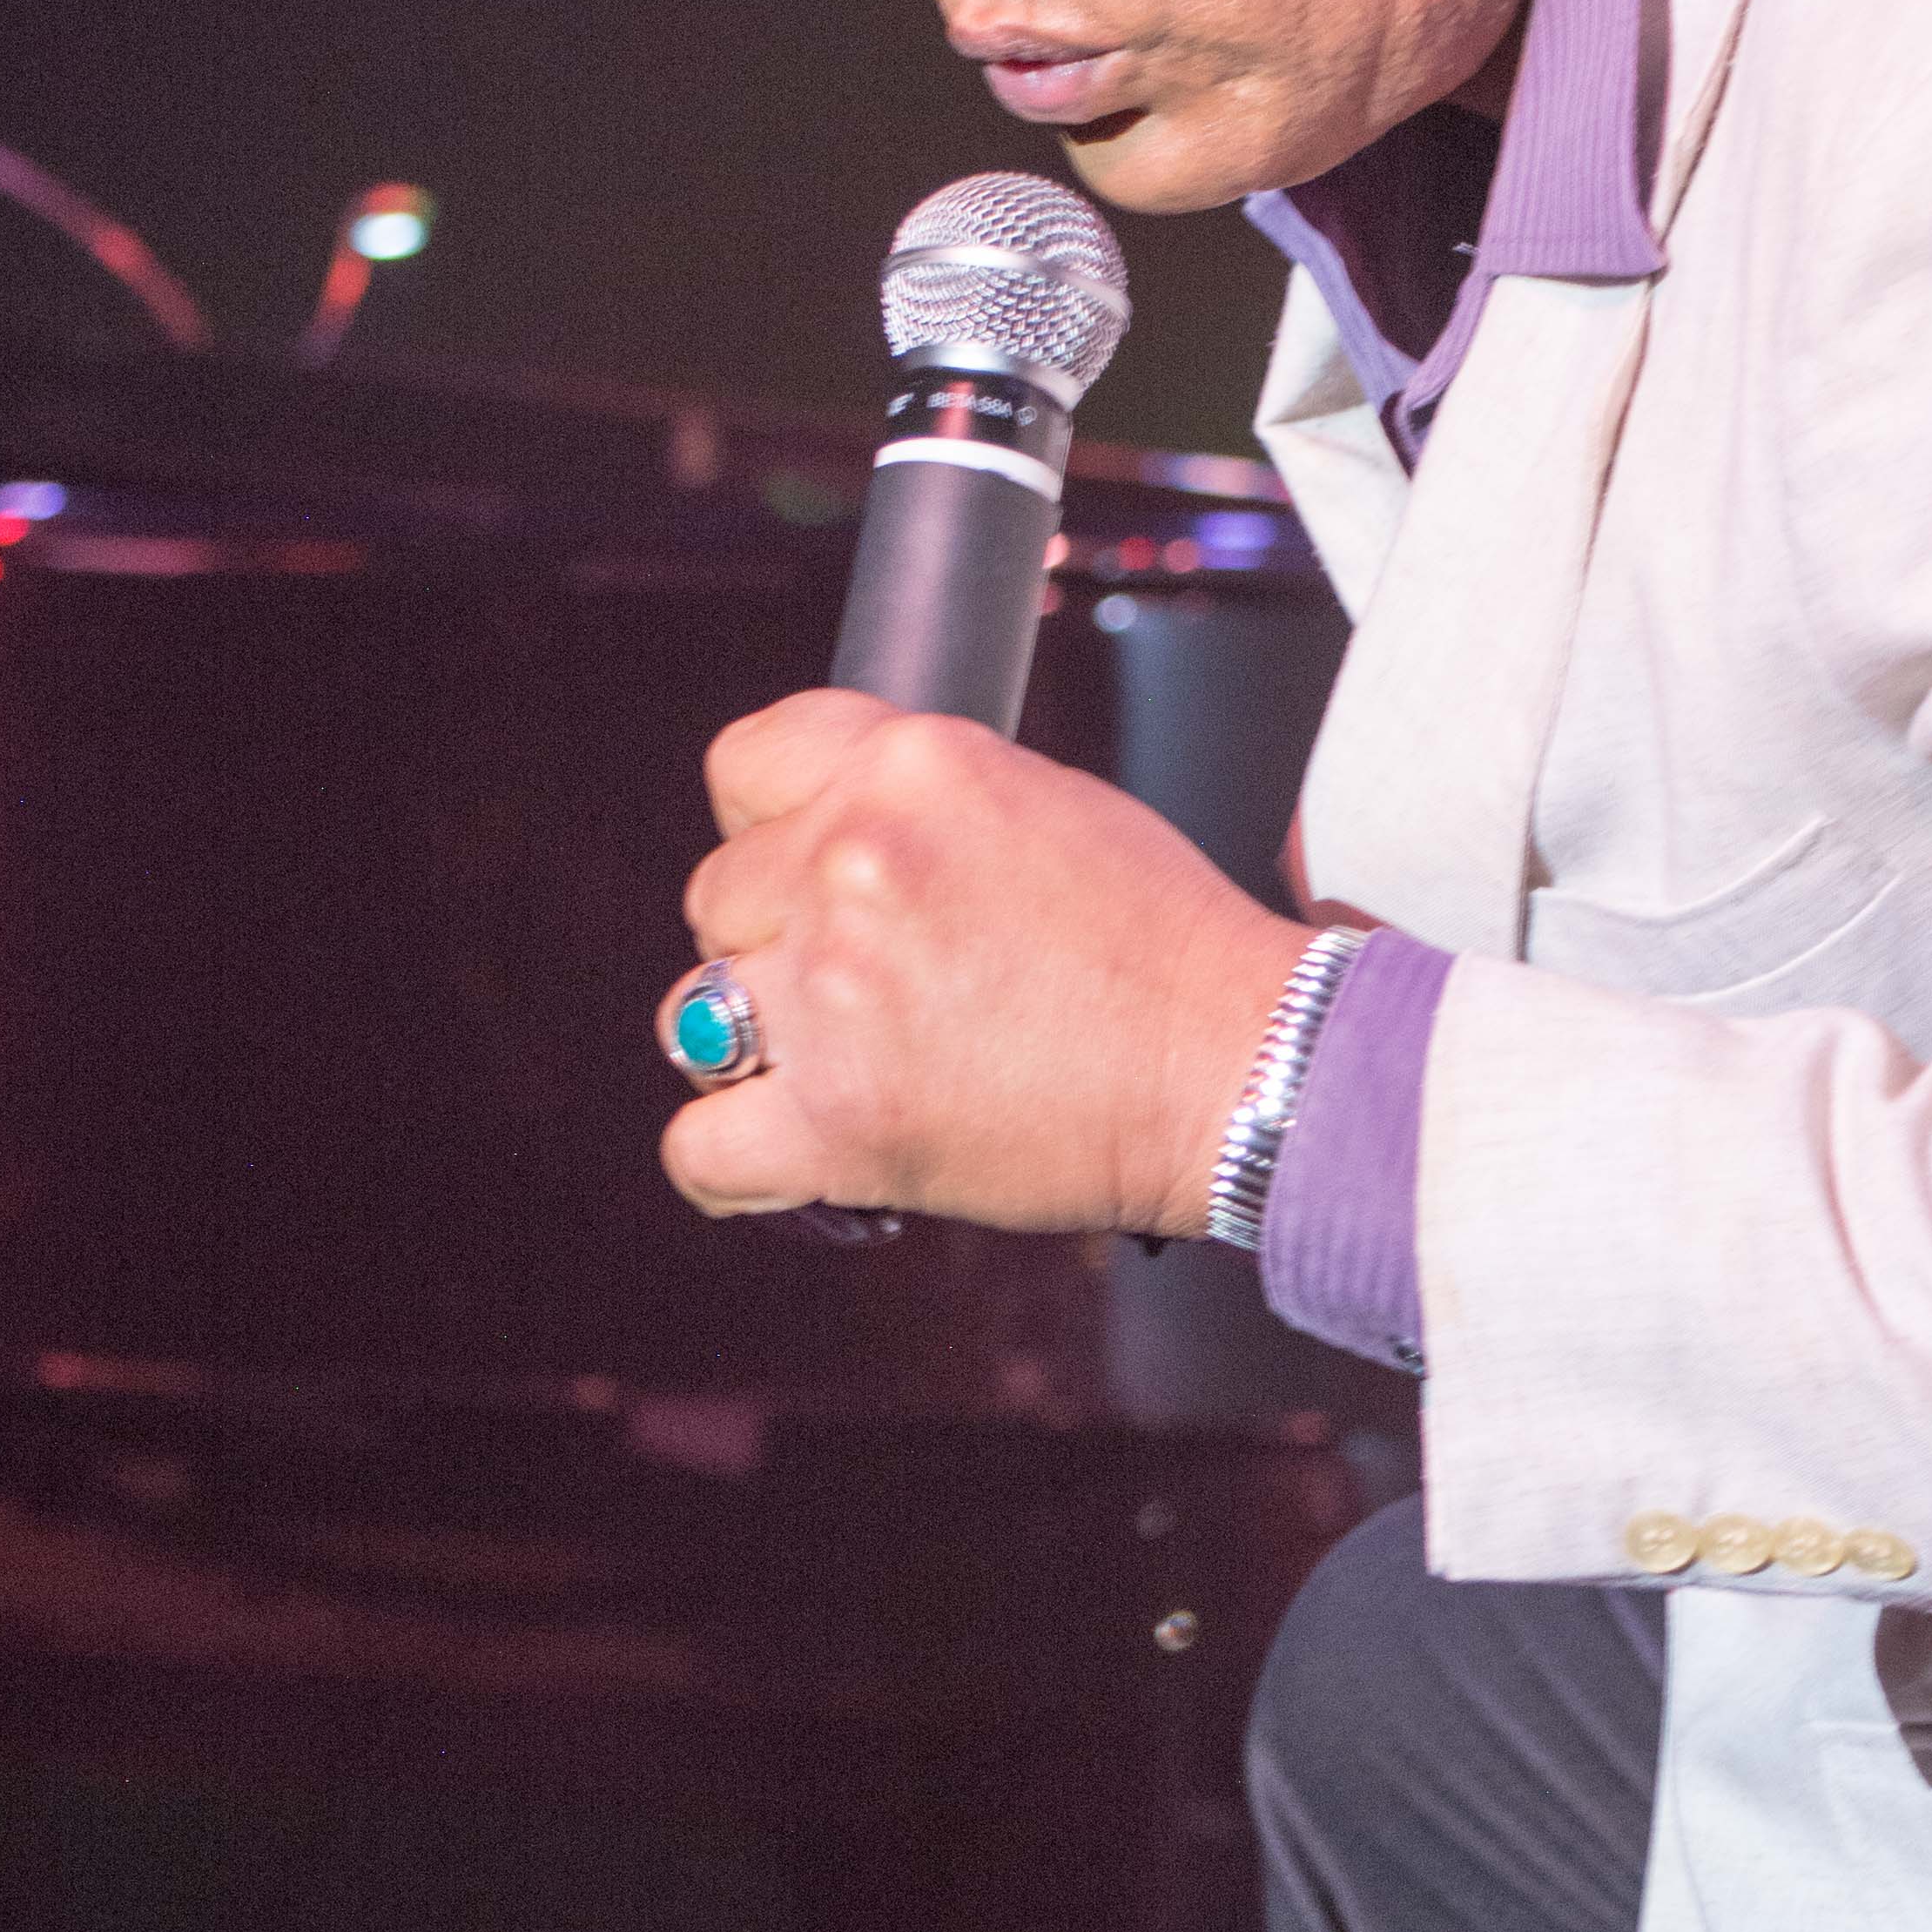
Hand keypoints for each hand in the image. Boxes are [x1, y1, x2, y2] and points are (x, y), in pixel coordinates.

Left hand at [656, 688, 1311, 1237]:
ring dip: (756, 1044)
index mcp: (909, 767)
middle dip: (775, 942)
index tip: (801, 871)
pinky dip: (734, 1165)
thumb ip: (916, 804)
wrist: (1237, 1062)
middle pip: (717, 896)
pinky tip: (788, 1160)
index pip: (743, 765)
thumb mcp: (1042, 801)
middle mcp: (856, 860)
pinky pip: (698, 1147)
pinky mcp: (837, 1118)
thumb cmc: (1165, 946)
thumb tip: (827, 834)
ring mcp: (836, 990)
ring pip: (694, 1015)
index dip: (765, 826)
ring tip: (846, 1065)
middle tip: (866, 987)